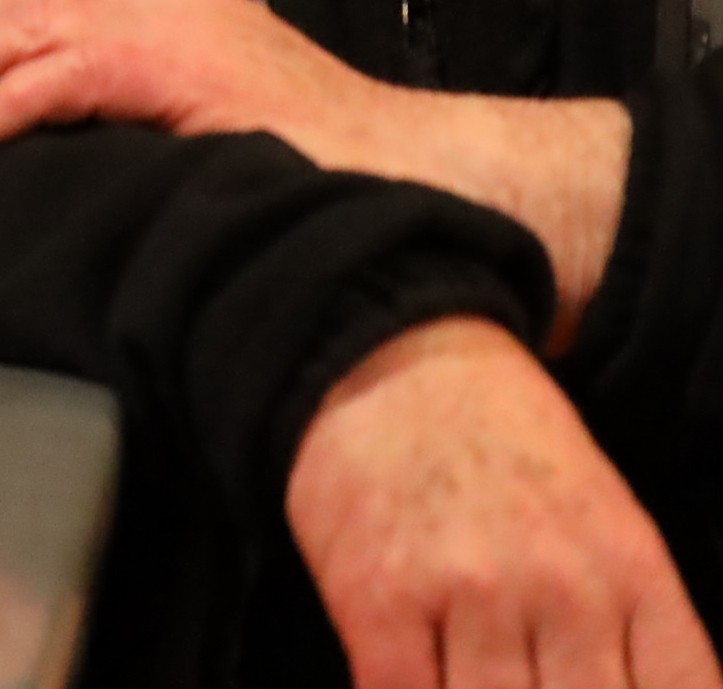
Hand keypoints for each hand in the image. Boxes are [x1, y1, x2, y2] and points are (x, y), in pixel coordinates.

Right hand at [289, 318, 716, 688]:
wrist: (395, 353)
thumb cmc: (508, 448)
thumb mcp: (609, 523)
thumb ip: (632, 630)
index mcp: (633, 573)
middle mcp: (562, 588)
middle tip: (524, 685)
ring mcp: (467, 591)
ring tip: (472, 684)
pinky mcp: (375, 594)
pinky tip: (409, 685)